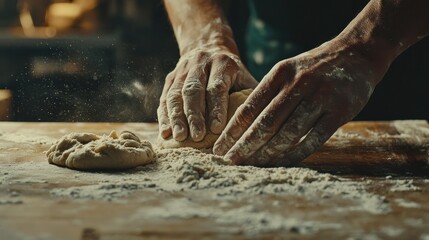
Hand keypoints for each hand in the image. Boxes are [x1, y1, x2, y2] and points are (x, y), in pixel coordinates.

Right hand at [157, 46, 256, 141]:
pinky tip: (164, 132)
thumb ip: (250, 96)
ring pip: (176, 94)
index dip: (216, 108)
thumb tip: (259, 123)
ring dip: (176, 117)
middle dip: (194, 115)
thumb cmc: (233, 73)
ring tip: (179, 137)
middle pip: (193, 90)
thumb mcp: (245, 77)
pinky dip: (164, 116)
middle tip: (196, 137)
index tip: (217, 129)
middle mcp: (200, 63)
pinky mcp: (170, 78)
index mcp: (222, 63)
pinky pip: (165, 97)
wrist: (208, 47)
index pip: (217, 87)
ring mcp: (182, 70)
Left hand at [213, 39, 388, 165]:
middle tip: (229, 161)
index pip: (249, 106)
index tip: (220, 146)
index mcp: (279, 74)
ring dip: (267, 152)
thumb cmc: (313, 68)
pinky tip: (281, 162)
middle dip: (244, 145)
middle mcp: (297, 84)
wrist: (356, 54)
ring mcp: (320, 98)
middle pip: (265, 122)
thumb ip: (268, 93)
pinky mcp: (339, 112)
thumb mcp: (287, 70)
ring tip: (252, 164)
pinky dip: (295, 154)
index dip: (233, 130)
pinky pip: (313, 139)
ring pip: (288, 133)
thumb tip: (242, 124)